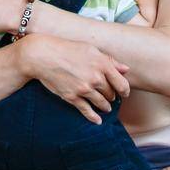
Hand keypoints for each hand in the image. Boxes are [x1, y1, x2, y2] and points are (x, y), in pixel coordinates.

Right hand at [14, 33, 129, 124]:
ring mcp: (84, 89)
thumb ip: (110, 60)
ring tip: (106, 107)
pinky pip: (87, 111)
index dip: (125, 90)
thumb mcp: (90, 49)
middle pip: (111, 94)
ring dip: (105, 107)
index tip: (124, 93)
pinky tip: (98, 121)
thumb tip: (126, 69)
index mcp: (102, 64)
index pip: (121, 83)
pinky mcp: (72, 97)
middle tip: (111, 98)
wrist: (43, 56)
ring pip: (101, 103)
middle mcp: (95, 78)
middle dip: (112, 97)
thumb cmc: (67, 49)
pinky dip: (94, 117)